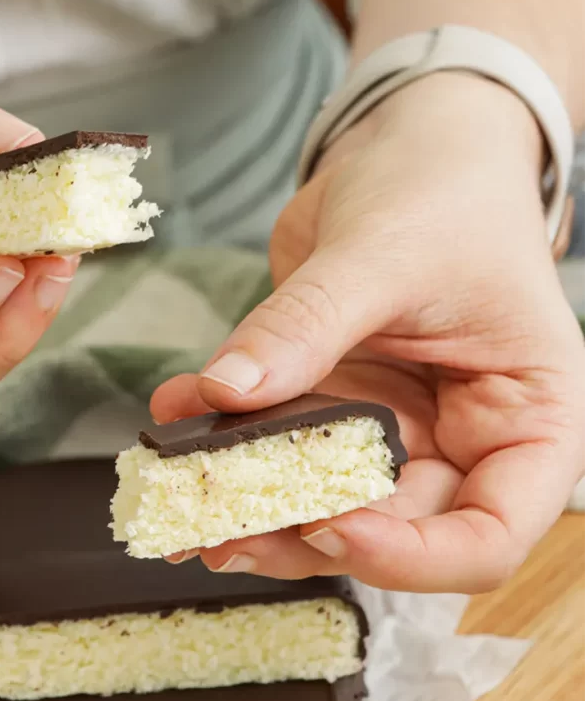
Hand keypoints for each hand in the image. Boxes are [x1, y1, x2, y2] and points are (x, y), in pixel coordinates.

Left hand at [153, 73, 584, 592]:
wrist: (413, 143)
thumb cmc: (447, 191)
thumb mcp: (387, 252)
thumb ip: (309, 326)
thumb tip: (228, 392)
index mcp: (525, 422)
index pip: (486, 539)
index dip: (408, 556)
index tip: (328, 524)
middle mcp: (462, 441)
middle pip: (389, 530)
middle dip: (300, 533)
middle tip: (216, 526)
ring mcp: (392, 428)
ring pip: (322, 500)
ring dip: (249, 504)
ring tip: (179, 494)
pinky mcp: (333, 402)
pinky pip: (277, 441)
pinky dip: (224, 437)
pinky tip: (176, 412)